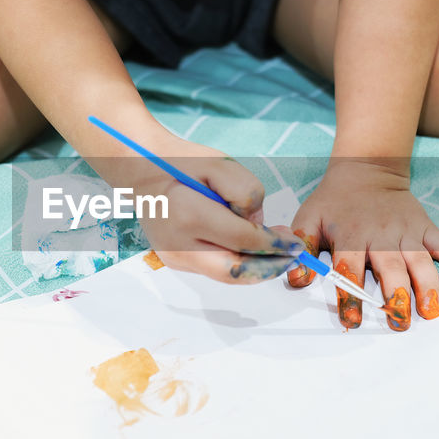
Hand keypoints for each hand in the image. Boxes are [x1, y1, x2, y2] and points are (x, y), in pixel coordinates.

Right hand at [120, 147, 303, 284]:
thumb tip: (260, 226)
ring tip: (274, 249)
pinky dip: (237, 262)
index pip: (243, 240)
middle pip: (233, 272)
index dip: (275, 245)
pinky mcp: (174, 261)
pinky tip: (250, 247)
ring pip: (224, 275)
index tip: (296, 244)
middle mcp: (178, 243)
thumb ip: (247, 193)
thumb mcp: (221, 164)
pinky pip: (214, 269)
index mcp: (189, 214)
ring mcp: (173, 257)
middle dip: (268, 269)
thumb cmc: (183, 163)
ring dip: (255, 267)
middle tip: (291, 257)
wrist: (141, 171)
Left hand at [287, 159, 438, 329]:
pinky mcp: (425, 227)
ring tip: (431, 313)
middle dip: (396, 296)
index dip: (350, 296)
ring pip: (419, 261)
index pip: (349, 269)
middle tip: (399, 323)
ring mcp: (406, 231)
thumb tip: (295, 279)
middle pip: (390, 268)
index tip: (352, 322)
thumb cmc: (334, 201)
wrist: (366, 169)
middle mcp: (381, 235)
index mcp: (350, 236)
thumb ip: (301, 248)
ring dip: (427, 287)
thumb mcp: (309, 218)